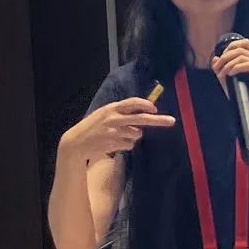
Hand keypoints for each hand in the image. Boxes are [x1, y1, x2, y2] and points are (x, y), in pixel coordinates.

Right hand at [59, 97, 174, 162]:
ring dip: (132, 136)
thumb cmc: (93, 127)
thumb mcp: (104, 114)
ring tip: (117, 136)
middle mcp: (114, 119)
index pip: (132, 103)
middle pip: (141, 119)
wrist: (76, 142)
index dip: (145, 105)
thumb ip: (120, 113)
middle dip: (158, 120)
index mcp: (111, 108)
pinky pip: (129, 145)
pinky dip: (125, 145)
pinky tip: (113, 144)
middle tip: (172, 121)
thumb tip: (142, 114)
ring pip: (136, 134)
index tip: (155, 109)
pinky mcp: (114, 144)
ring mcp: (114, 132)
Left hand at [212, 38, 248, 112]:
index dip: (231, 47)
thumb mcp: (227, 79)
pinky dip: (237, 67)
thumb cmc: (240, 95)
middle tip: (216, 68)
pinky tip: (230, 73)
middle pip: (241, 49)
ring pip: (244, 57)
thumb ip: (221, 68)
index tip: (220, 60)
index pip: (245, 43)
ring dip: (229, 64)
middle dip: (225, 57)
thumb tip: (214, 58)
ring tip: (222, 74)